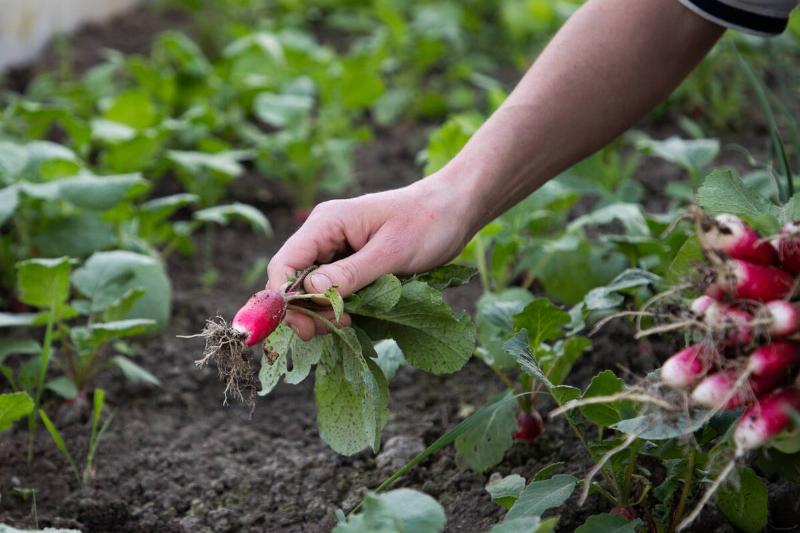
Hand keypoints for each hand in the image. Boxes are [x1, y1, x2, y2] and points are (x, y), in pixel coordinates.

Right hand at [267, 174, 473, 339]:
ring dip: (325, 310)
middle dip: (306, 309)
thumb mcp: (391, 252)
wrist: (455, 209)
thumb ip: (352, 273)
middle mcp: (326, 235)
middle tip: (331, 330)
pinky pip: (335, 289)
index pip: (286, 262)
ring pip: (314, 289)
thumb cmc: (427, 222)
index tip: (304, 326)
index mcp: (328, 223)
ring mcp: (338, 249)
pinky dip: (341, 306)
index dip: (285, 298)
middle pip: (295, 280)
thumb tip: (311, 291)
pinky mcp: (353, 262)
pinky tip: (356, 316)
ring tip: (350, 322)